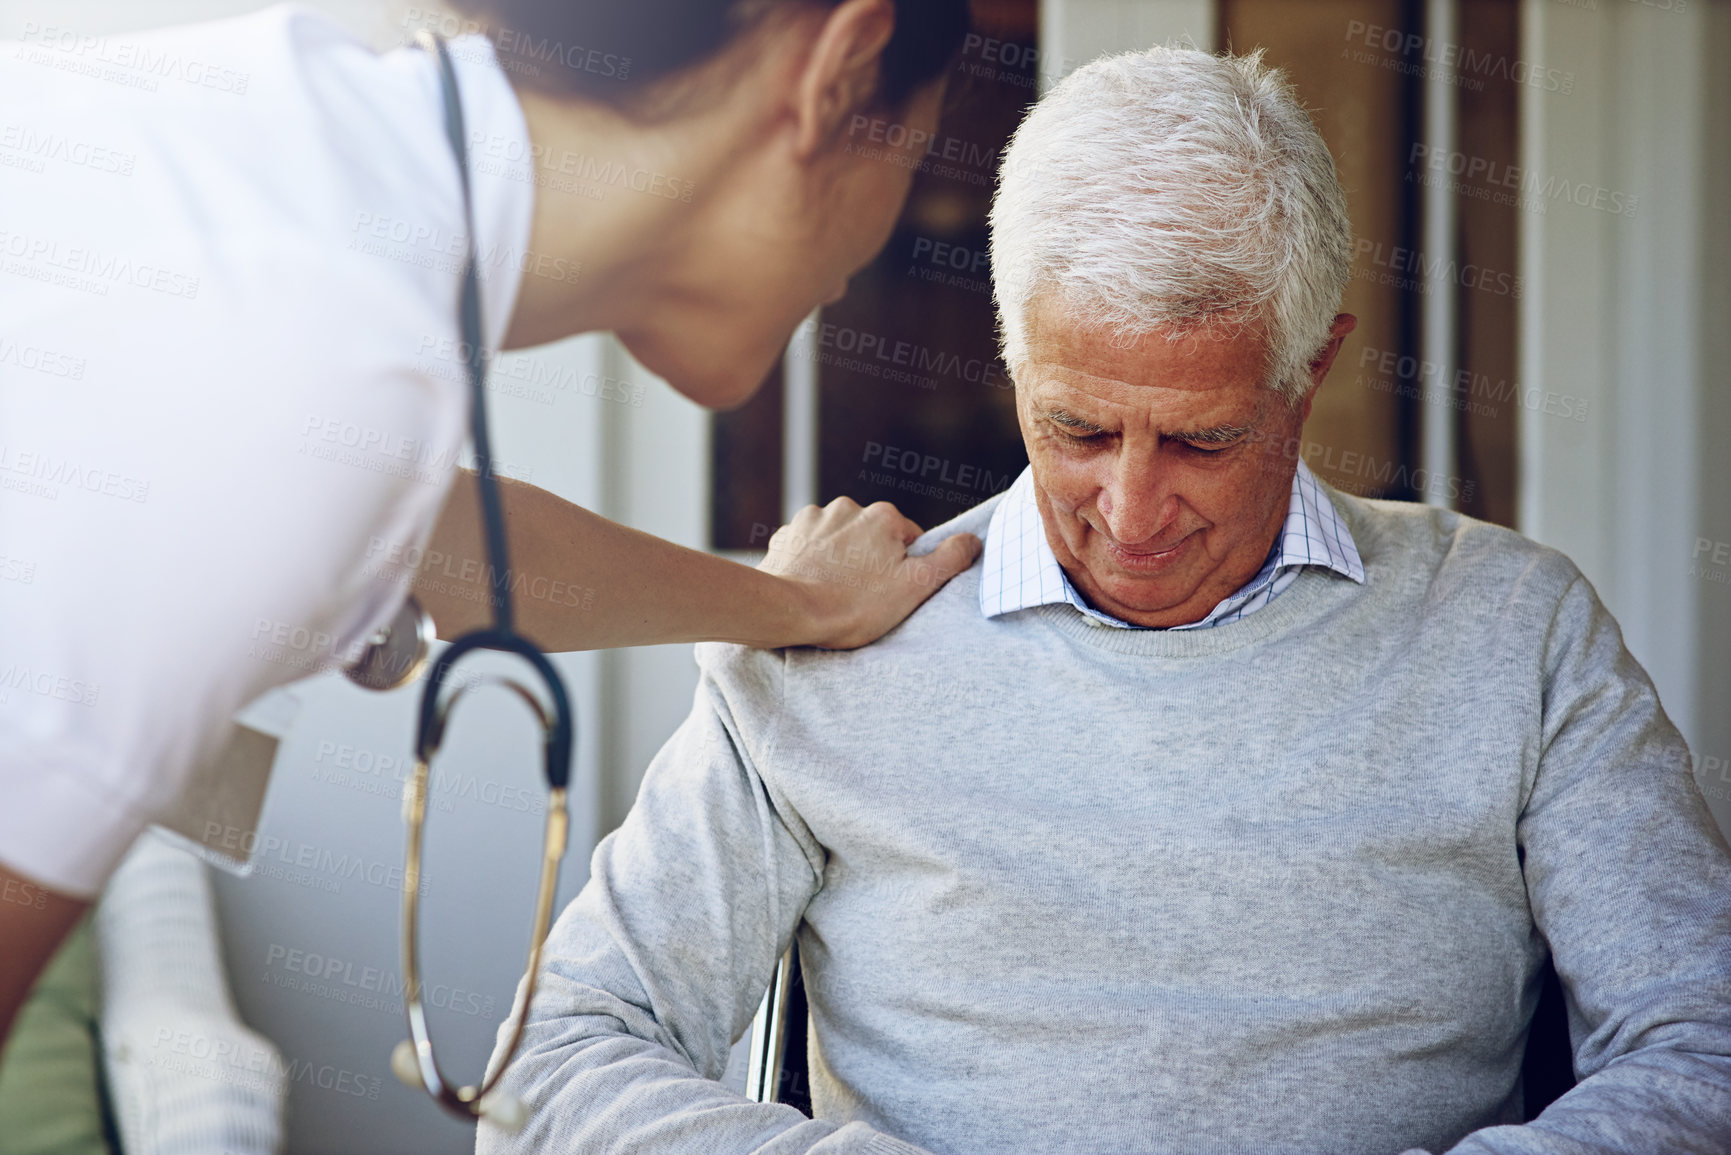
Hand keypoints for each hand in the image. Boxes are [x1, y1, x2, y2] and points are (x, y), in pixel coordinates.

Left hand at [757, 498, 981, 648]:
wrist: (789, 611)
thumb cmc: (854, 605)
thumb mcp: (915, 587)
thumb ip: (949, 560)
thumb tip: (973, 540)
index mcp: (884, 516)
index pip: (908, 539)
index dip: (904, 567)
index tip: (891, 591)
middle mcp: (849, 507)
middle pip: (872, 536)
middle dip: (871, 560)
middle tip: (863, 595)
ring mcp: (815, 518)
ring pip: (840, 539)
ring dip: (841, 558)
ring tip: (834, 591)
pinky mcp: (788, 534)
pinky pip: (809, 544)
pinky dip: (813, 560)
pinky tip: (812, 583)